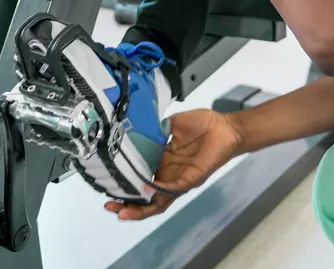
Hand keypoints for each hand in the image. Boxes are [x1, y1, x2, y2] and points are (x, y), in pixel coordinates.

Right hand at [105, 109, 244, 220]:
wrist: (226, 126)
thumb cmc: (203, 125)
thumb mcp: (173, 124)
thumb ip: (156, 128)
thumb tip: (137, 125)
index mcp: (162, 162)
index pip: (140, 179)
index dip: (125, 185)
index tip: (107, 187)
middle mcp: (168, 175)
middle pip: (146, 198)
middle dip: (127, 205)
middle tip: (110, 207)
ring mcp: (180, 179)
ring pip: (158, 201)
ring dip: (140, 207)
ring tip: (123, 211)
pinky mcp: (192, 179)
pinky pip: (174, 189)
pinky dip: (161, 192)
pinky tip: (148, 191)